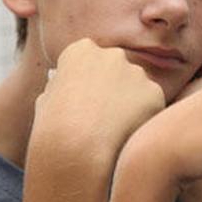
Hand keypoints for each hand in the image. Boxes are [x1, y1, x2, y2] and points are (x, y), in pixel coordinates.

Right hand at [30, 38, 165, 157]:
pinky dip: (145, 118)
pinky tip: (129, 135)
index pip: (88, 57)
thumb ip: (63, 86)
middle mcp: (112, 55)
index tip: (84, 97)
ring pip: (137, 86)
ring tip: (115, 131)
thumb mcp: (46, 100)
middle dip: (112, 86)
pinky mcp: (154, 93)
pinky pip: (151, 104)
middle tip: (104, 116)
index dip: (86, 79)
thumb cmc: (53, 129)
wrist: (77, 150)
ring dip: (130, 103)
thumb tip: (70, 88)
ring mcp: (136, 72)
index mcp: (81, 51)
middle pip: (115, 68)